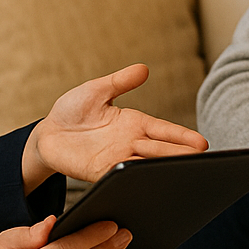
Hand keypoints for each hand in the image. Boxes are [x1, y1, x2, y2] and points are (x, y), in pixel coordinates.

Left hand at [23, 64, 208, 191]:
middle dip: (180, 154)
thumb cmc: (72, 111)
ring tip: (184, 172)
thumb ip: (120, 81)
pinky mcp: (99, 172)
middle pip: (160, 149)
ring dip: (163, 168)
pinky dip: (135, 178)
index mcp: (133, 123)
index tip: (201, 143)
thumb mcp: (97, 90)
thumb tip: (143, 68)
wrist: (46, 133)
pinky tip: (149, 181)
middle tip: (202, 159)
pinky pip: (120, 176)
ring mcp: (116, 159)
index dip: (181, 136)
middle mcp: (129, 143)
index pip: (163, 130)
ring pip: (145, 164)